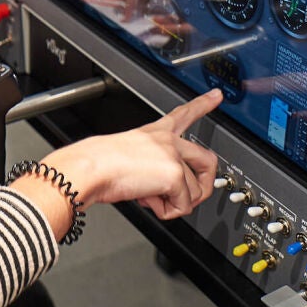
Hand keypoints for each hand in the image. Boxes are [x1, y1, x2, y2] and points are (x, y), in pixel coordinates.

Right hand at [12, 89, 222, 234]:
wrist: (90, 169)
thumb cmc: (98, 164)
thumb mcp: (128, 158)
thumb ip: (151, 169)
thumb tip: (161, 192)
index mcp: (154, 132)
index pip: (183, 114)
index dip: (203, 104)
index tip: (216, 95)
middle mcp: (167, 141)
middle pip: (208, 161)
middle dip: (205, 184)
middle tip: (190, 195)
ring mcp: (174, 156)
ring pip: (193, 191)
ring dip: (173, 202)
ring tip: (149, 197)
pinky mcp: (176, 175)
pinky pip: (183, 206)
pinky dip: (166, 211)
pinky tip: (148, 200)